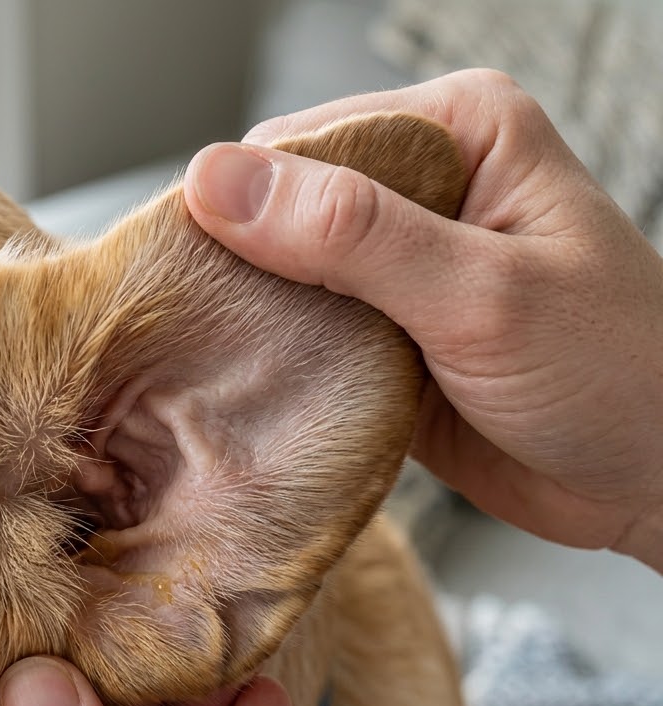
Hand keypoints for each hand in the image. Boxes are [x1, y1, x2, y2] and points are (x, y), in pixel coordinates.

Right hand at [183, 68, 662, 571]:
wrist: (650, 479)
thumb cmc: (609, 374)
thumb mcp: (480, 293)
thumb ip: (352, 235)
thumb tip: (220, 182)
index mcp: (458, 133)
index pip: (304, 143)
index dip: (239, 202)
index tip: (183, 267)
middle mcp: (424, 190)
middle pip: (286, 210)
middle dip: (240, 267)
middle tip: (195, 327)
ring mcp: (402, 270)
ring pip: (288, 279)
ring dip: (256, 321)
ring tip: (213, 361)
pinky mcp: (386, 336)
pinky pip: (308, 337)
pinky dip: (280, 362)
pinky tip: (254, 386)